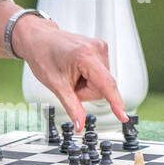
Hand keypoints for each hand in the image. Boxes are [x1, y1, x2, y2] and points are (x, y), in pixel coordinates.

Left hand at [11, 15, 127, 129]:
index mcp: (85, 56)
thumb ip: (72, 106)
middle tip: (69, 84)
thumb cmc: (43, 56)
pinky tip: (78, 69)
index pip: (106, 84)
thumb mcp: (56, 85)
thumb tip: (80, 125)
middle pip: (102, 87)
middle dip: (86, 91)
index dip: (115, 102)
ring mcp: (100, 47)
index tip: (123, 116)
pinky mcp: (101, 49)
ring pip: (102, 83)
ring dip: (87, 84)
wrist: (39, 39)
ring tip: (72, 74)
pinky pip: (101, 74)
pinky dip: (89, 77)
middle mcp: (97, 49)